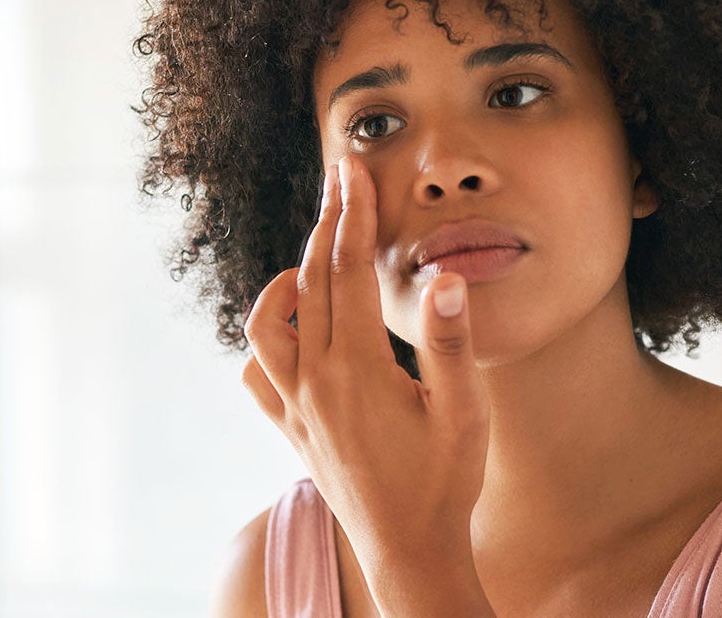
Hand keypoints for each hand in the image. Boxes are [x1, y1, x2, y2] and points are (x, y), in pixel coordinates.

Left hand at [241, 157, 495, 616]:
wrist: (408, 552)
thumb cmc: (444, 484)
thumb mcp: (464, 413)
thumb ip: (451, 344)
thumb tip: (445, 279)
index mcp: (358, 369)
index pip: (349, 270)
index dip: (353, 214)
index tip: (354, 169)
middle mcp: (315, 381)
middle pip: (310, 281)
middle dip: (326, 223)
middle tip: (339, 179)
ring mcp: (296, 407)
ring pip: (267, 326)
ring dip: (285, 285)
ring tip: (313, 264)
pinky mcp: (291, 430)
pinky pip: (257, 376)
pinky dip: (267, 345)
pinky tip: (293, 335)